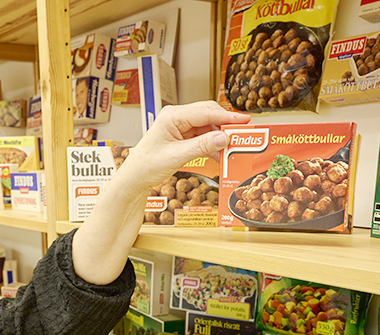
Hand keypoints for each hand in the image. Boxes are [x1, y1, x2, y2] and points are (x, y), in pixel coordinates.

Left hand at [118, 101, 250, 188]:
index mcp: (172, 116)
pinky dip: (212, 145)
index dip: (227, 116)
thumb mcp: (177, 156)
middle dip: (225, 124)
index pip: (205, 112)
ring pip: (207, 126)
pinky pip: (202, 137)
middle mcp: (177, 117)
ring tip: (232, 147)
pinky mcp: (181, 136)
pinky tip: (220, 154)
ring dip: (219, 137)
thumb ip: (202, 146)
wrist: (135, 178)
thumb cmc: (147, 165)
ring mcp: (179, 126)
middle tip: (243, 133)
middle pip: (208, 115)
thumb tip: (223, 138)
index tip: (244, 120)